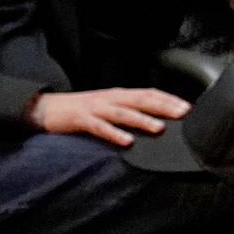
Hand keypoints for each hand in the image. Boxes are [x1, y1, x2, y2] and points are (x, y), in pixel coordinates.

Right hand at [25, 87, 187, 146]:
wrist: (46, 108)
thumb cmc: (80, 111)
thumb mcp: (107, 108)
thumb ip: (126, 112)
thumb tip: (151, 120)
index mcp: (118, 95)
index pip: (148, 93)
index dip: (168, 99)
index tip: (188, 107)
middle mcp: (110, 98)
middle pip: (141, 99)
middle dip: (163, 106)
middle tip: (183, 113)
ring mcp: (95, 107)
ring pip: (123, 112)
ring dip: (142, 119)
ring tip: (159, 128)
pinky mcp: (81, 118)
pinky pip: (100, 126)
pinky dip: (114, 133)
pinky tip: (126, 141)